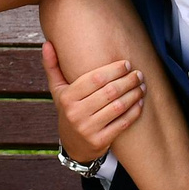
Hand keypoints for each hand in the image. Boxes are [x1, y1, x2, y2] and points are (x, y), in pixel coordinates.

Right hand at [44, 40, 144, 163]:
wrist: (73, 145)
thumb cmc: (68, 109)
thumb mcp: (58, 91)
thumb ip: (52, 67)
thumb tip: (46, 44)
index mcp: (67, 97)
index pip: (95, 79)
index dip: (114, 69)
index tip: (126, 63)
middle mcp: (76, 113)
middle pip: (109, 92)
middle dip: (127, 81)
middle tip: (138, 74)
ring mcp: (88, 129)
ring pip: (118, 107)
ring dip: (133, 94)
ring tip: (142, 86)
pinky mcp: (100, 141)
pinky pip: (122, 123)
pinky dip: (134, 111)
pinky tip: (140, 102)